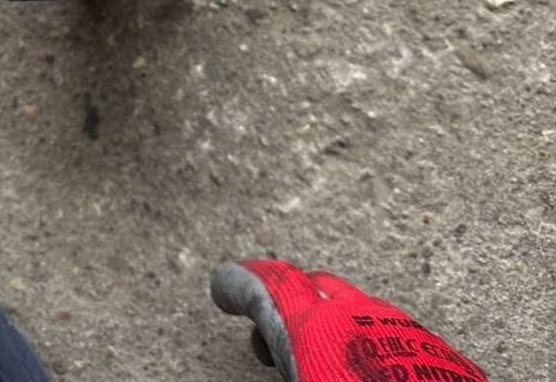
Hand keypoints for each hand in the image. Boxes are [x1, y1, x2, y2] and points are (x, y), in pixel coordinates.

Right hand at [211, 260, 486, 381]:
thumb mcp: (307, 373)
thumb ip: (286, 358)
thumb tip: (273, 349)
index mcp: (318, 330)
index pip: (269, 286)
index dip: (240, 283)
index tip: (222, 286)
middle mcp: (358, 315)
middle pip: (315, 288)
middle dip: (289, 304)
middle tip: (271, 344)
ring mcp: (401, 328)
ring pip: (356, 309)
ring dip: (332, 324)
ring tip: (323, 361)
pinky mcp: (436, 350)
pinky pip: (389, 332)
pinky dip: (368, 343)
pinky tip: (367, 373)